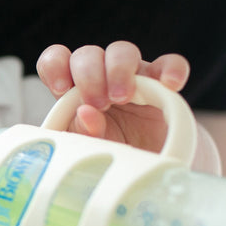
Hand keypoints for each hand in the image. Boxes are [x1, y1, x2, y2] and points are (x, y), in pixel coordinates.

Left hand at [36, 41, 190, 152]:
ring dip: (119, 70)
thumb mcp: (92, 151)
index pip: (56, 62)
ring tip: (124, 98)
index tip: (60, 88)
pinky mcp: (163, 85)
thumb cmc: (113, 159)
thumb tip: (84, 113)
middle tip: (99, 103)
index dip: (54, 65)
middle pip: (88, 54)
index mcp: (74, 94)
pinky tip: (170, 85)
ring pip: (123, 51)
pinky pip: (169, 64)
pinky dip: (170, 69)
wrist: (153, 173)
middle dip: (89, 75)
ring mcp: (132, 79)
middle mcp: (101, 80)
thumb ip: (83, 134)